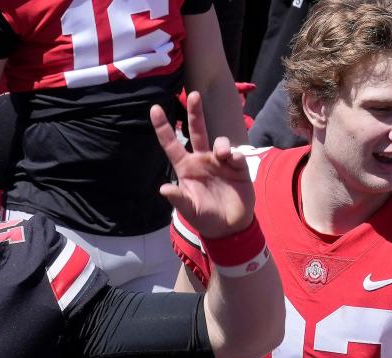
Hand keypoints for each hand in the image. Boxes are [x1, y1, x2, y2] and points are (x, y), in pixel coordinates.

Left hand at [152, 91, 255, 239]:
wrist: (229, 227)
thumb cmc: (205, 218)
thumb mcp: (189, 211)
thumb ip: (179, 199)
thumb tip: (164, 188)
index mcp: (186, 168)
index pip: (172, 145)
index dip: (163, 128)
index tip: (154, 109)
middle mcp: (202, 160)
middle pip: (197, 131)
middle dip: (195, 113)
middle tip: (193, 95)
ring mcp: (220, 162)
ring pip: (220, 142)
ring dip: (222, 145)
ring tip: (224, 155)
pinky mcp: (237, 167)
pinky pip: (236, 155)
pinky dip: (235, 156)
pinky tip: (234, 163)